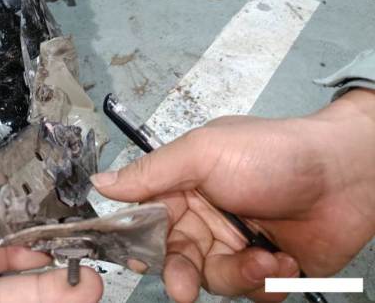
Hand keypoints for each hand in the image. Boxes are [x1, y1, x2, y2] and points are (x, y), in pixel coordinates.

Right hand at [91, 89, 374, 301]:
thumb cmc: (268, 154)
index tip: (135, 260)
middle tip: (184, 285)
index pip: (147, 219)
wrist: (344, 173)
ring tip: (263, 257)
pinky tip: (283, 258)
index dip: (138, 241)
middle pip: (175, 257)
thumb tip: (98, 184)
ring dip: (236, 273)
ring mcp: (236, 244)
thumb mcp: (202, 152)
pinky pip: (250, 291)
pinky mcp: (267, 268)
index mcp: (184, 186)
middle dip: (180, 272)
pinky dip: (265, 280)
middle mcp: (205, 217)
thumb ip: (150, 172)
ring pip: (212, 279)